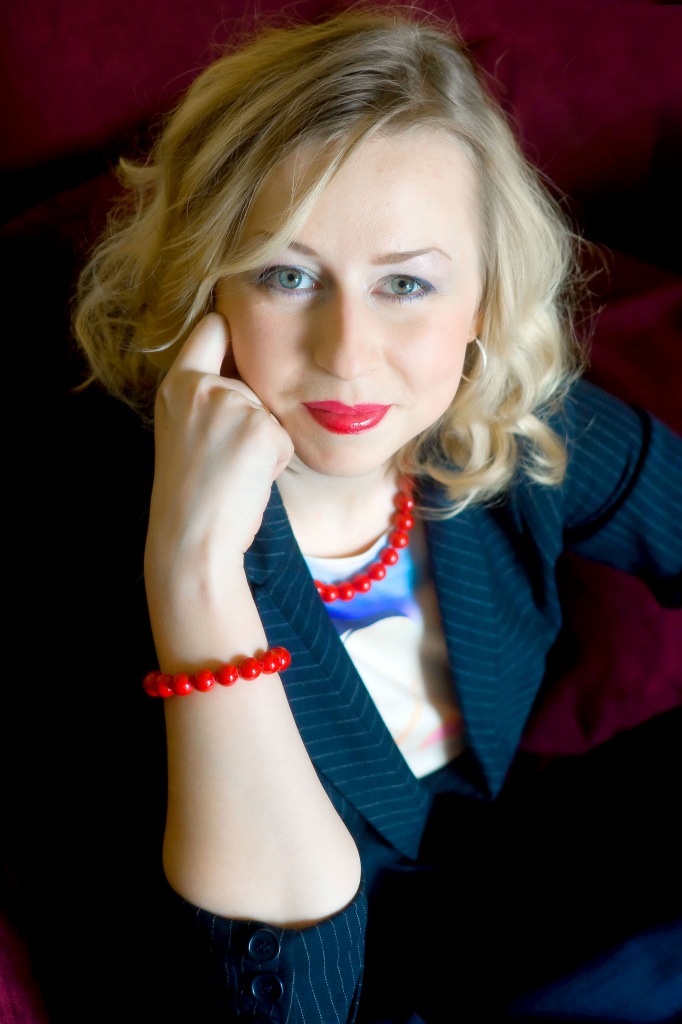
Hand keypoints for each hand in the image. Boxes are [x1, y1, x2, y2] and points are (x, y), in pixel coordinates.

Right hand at [147, 312, 293, 572]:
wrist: (192, 538)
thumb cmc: (192, 492)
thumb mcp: (185, 429)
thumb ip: (208, 394)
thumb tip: (253, 366)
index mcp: (177, 385)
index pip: (212, 328)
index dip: (232, 326)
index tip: (244, 322)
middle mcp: (202, 387)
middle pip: (253, 379)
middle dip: (253, 412)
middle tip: (224, 456)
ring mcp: (232, 405)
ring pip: (271, 411)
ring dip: (264, 440)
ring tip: (233, 470)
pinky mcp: (262, 429)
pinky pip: (284, 437)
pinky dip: (276, 460)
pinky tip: (249, 479)